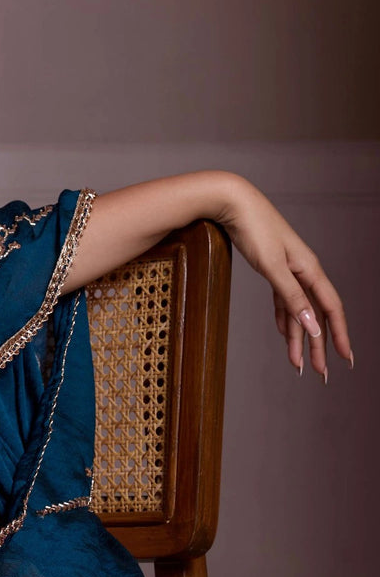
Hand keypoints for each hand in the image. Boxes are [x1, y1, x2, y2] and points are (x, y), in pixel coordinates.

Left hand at [218, 175, 352, 379]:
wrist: (232, 202)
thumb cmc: (253, 229)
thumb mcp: (272, 267)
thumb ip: (292, 296)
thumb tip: (313, 324)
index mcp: (310, 269)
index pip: (331, 308)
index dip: (339, 334)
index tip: (345, 358)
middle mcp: (304, 270)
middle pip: (316, 314)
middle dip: (318, 345)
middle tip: (320, 374)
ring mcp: (288, 269)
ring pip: (298, 310)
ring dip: (299, 338)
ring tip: (298, 364)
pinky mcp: (272, 268)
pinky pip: (284, 300)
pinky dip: (284, 319)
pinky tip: (285, 334)